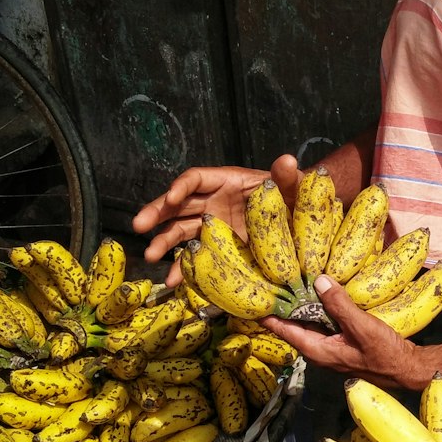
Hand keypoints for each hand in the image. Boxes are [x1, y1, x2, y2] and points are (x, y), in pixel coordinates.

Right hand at [131, 153, 301, 282]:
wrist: (301, 225)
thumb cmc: (295, 199)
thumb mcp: (295, 188)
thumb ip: (288, 177)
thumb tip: (287, 159)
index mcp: (227, 182)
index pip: (197, 179)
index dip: (182, 187)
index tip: (171, 198)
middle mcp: (213, 202)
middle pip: (178, 204)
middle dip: (157, 213)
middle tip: (139, 226)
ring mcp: (212, 226)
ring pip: (180, 231)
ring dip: (163, 242)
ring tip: (150, 257)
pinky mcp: (217, 248)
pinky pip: (196, 256)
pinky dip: (184, 268)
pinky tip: (173, 282)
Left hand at [264, 274, 431, 389]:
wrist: (408, 369)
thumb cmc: (385, 354)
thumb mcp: (362, 327)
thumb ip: (340, 305)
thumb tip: (319, 281)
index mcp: (318, 350)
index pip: (284, 330)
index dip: (268, 314)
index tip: (255, 297)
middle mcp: (320, 350)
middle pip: (294, 326)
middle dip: (284, 305)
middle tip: (273, 280)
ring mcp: (332, 347)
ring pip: (310, 323)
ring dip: (303, 305)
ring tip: (293, 281)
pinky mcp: (343, 342)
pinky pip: (324, 323)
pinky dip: (320, 308)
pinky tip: (323, 293)